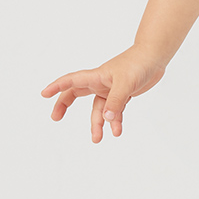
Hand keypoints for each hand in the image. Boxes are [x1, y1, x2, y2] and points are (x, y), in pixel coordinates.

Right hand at [40, 46, 165, 142]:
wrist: (154, 59)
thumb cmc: (138, 64)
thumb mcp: (125, 84)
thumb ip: (116, 101)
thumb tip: (106, 118)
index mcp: (96, 76)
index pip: (71, 81)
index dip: (56, 87)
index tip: (43, 94)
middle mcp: (100, 82)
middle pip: (76, 94)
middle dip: (64, 105)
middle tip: (55, 118)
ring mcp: (110, 89)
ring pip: (97, 108)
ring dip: (96, 123)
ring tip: (97, 139)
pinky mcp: (122, 95)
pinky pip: (113, 111)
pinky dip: (115, 121)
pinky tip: (117, 131)